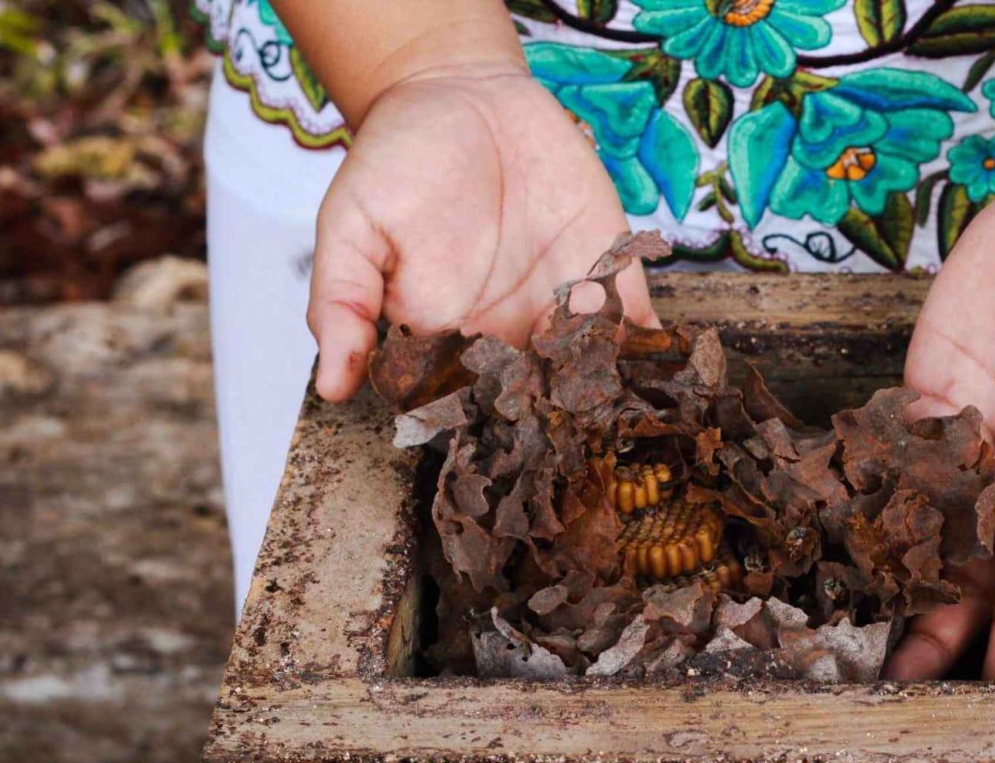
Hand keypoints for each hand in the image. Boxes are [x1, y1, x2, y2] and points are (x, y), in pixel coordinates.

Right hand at [307, 63, 653, 400]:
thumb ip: (342, 304)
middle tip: (579, 432)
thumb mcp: (352, 227)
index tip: (510, 436)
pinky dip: (653, 346)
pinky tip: (666, 366)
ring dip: (614, 393)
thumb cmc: (396, 161)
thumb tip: (328, 385)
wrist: (457, 94)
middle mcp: (513, 332)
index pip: (475, 400)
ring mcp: (565, 302)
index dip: (494, 423)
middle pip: (545, 396)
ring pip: (596, 367)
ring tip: (627, 412)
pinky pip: (636, 315)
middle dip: (566, 419)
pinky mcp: (609, 266)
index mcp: (452, 337)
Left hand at [886, 170, 994, 682]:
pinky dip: (868, 503)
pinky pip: (890, 459)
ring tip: (866, 638)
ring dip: (902, 578)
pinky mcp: (920, 400)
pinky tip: (840, 545)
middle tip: (907, 686)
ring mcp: (963, 436)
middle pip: (976, 561)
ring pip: (928, 524)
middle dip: (947, 622)